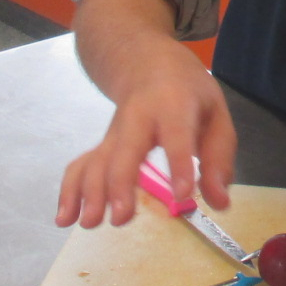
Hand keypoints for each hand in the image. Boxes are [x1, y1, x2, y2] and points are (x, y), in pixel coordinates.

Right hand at [56, 43, 235, 228]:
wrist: (145, 61)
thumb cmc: (187, 91)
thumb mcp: (216, 114)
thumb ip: (219, 159)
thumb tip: (219, 201)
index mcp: (173, 105)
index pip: (176, 135)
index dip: (179, 165)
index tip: (182, 196)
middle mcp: (137, 118)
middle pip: (124, 149)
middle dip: (119, 183)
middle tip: (121, 218)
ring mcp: (114, 132)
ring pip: (96, 159)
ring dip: (89, 192)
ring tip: (91, 224)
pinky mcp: (102, 145)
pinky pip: (81, 165)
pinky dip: (70, 191)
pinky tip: (66, 218)